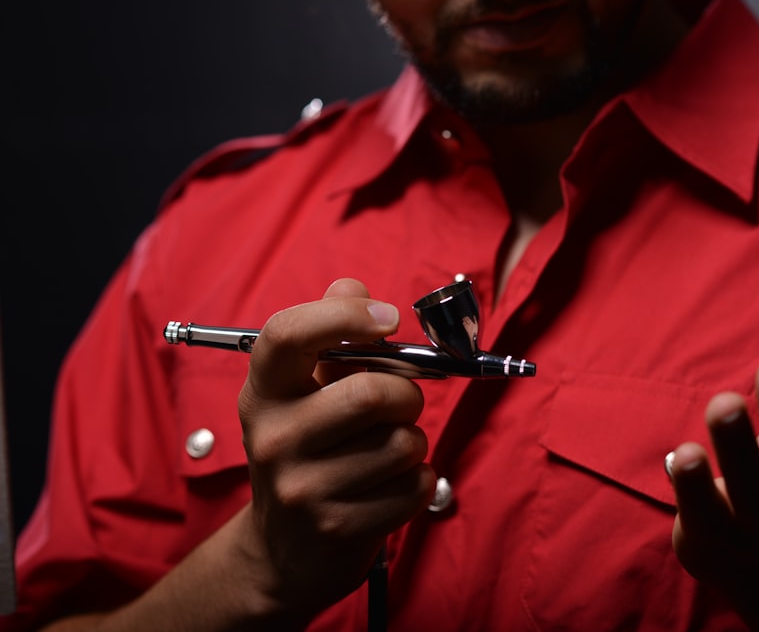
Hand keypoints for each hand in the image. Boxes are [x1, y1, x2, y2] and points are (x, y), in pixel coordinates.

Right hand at [236, 279, 436, 620]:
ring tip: (384, 453)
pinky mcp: (339, 528)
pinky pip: (415, 485)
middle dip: (407, 394)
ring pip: (404, 443)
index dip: (344, 315)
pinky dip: (416, 482)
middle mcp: (275, 438)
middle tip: (400, 405)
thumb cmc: (307, 451)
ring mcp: (303, 488)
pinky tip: (387, 487)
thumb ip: (327, 335)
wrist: (284, 551)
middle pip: (373, 393)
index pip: (287, 334)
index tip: (388, 318)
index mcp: (263, 392)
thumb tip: (352, 286)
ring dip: (412, 443)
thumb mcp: (300, 392)